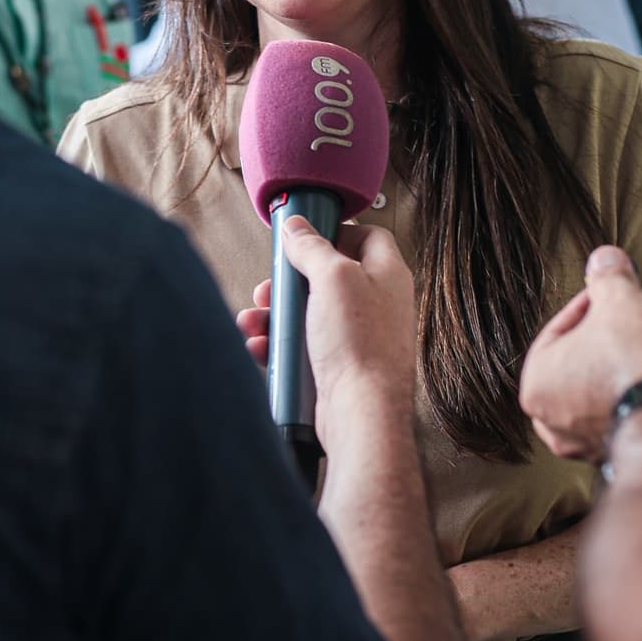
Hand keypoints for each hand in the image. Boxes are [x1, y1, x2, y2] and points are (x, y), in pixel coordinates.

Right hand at [236, 218, 415, 447]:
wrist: (361, 414)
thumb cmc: (361, 348)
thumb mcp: (332, 279)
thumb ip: (313, 247)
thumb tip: (299, 226)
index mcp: (387, 275)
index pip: (367, 236)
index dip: (336, 231)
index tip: (305, 237)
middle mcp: (376, 304)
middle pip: (328, 277)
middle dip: (291, 282)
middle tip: (271, 288)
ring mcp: (358, 337)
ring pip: (310, 314)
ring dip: (276, 316)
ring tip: (255, 321)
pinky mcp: (339, 365)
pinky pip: (304, 347)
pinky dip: (280, 345)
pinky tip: (262, 347)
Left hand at [519, 246, 641, 461]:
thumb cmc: (641, 362)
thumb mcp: (622, 300)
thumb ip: (609, 278)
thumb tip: (604, 259)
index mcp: (537, 385)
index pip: (558, 332)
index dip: (588, 306)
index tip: (608, 295)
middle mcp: (555, 424)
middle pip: (579, 365)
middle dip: (604, 342)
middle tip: (630, 322)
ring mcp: (590, 446)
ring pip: (601, 394)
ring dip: (622, 372)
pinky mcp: (628, 457)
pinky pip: (628, 417)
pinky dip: (639, 399)